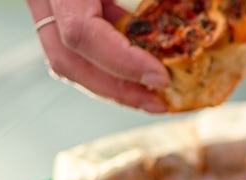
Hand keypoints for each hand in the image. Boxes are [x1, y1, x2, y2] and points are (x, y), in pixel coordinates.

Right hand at [27, 0, 169, 111]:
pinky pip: (77, 52)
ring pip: (67, 62)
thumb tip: (199, 19)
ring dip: (113, 88)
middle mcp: (46, 1)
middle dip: (118, 90)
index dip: (123, 62)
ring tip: (153, 99)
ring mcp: (47, 10)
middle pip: (67, 60)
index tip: (161, 79)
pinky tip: (139, 79)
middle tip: (160, 103)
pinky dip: (109, 70)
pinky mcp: (59, 16)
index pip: (80, 32)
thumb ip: (156, 1)